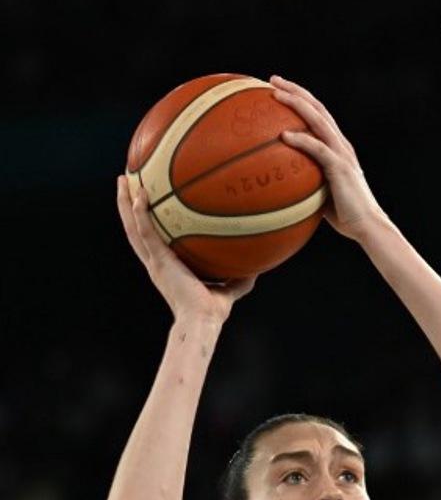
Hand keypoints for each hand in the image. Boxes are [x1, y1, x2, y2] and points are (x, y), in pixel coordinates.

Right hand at [117, 177, 255, 323]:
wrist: (202, 321)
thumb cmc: (212, 312)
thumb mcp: (229, 290)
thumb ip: (239, 279)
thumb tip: (258, 268)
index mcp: (166, 268)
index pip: (151, 241)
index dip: (145, 223)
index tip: (145, 205)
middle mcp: (156, 263)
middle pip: (135, 229)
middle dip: (128, 205)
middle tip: (126, 182)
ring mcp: (155, 261)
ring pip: (132, 227)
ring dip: (124, 203)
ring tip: (122, 179)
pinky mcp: (159, 260)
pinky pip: (145, 231)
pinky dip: (140, 213)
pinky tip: (140, 194)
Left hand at [270, 75, 386, 241]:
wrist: (367, 226)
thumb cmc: (345, 216)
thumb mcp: (322, 194)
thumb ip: (307, 182)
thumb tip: (282, 184)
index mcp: (338, 147)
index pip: (319, 115)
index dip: (301, 99)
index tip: (280, 89)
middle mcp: (341, 144)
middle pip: (317, 107)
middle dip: (295, 90)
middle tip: (273, 80)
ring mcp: (342, 154)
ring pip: (318, 119)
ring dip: (296, 103)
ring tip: (275, 93)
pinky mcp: (340, 168)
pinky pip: (317, 149)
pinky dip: (301, 139)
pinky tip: (284, 135)